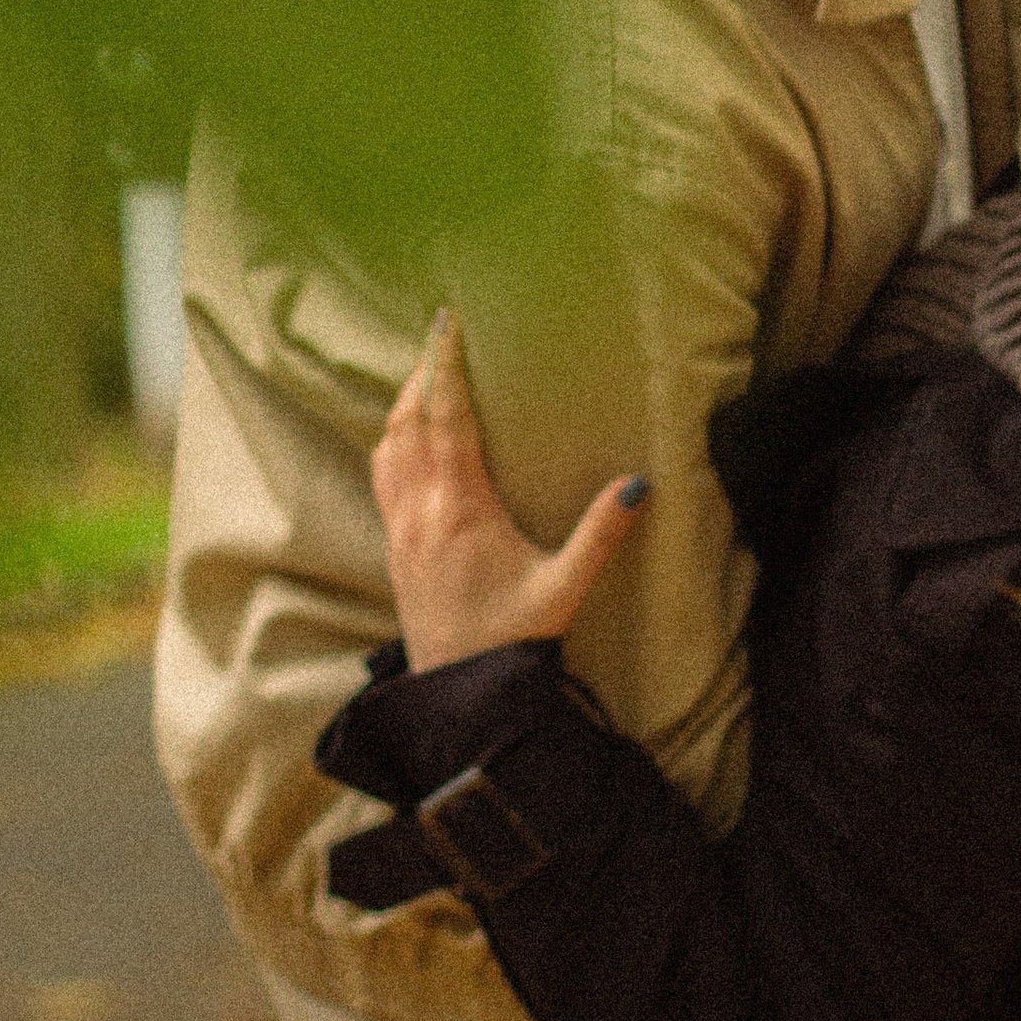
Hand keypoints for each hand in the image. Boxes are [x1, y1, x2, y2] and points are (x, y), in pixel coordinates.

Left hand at [372, 311, 645, 672]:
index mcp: (461, 510)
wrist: (460, 696)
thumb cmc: (512, 642)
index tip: (447, 324)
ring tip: (425, 376)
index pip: (448, 420)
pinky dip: (392, 440)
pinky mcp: (394, 548)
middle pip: (408, 422)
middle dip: (423, 373)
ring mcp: (400, 530)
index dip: (447, 368)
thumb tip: (638, 484)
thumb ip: (601, 533)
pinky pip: (382, 476)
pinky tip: (406, 437)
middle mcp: (421, 513)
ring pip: (388, 447)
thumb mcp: (565, 587)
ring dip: (402, 404)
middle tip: (441, 334)